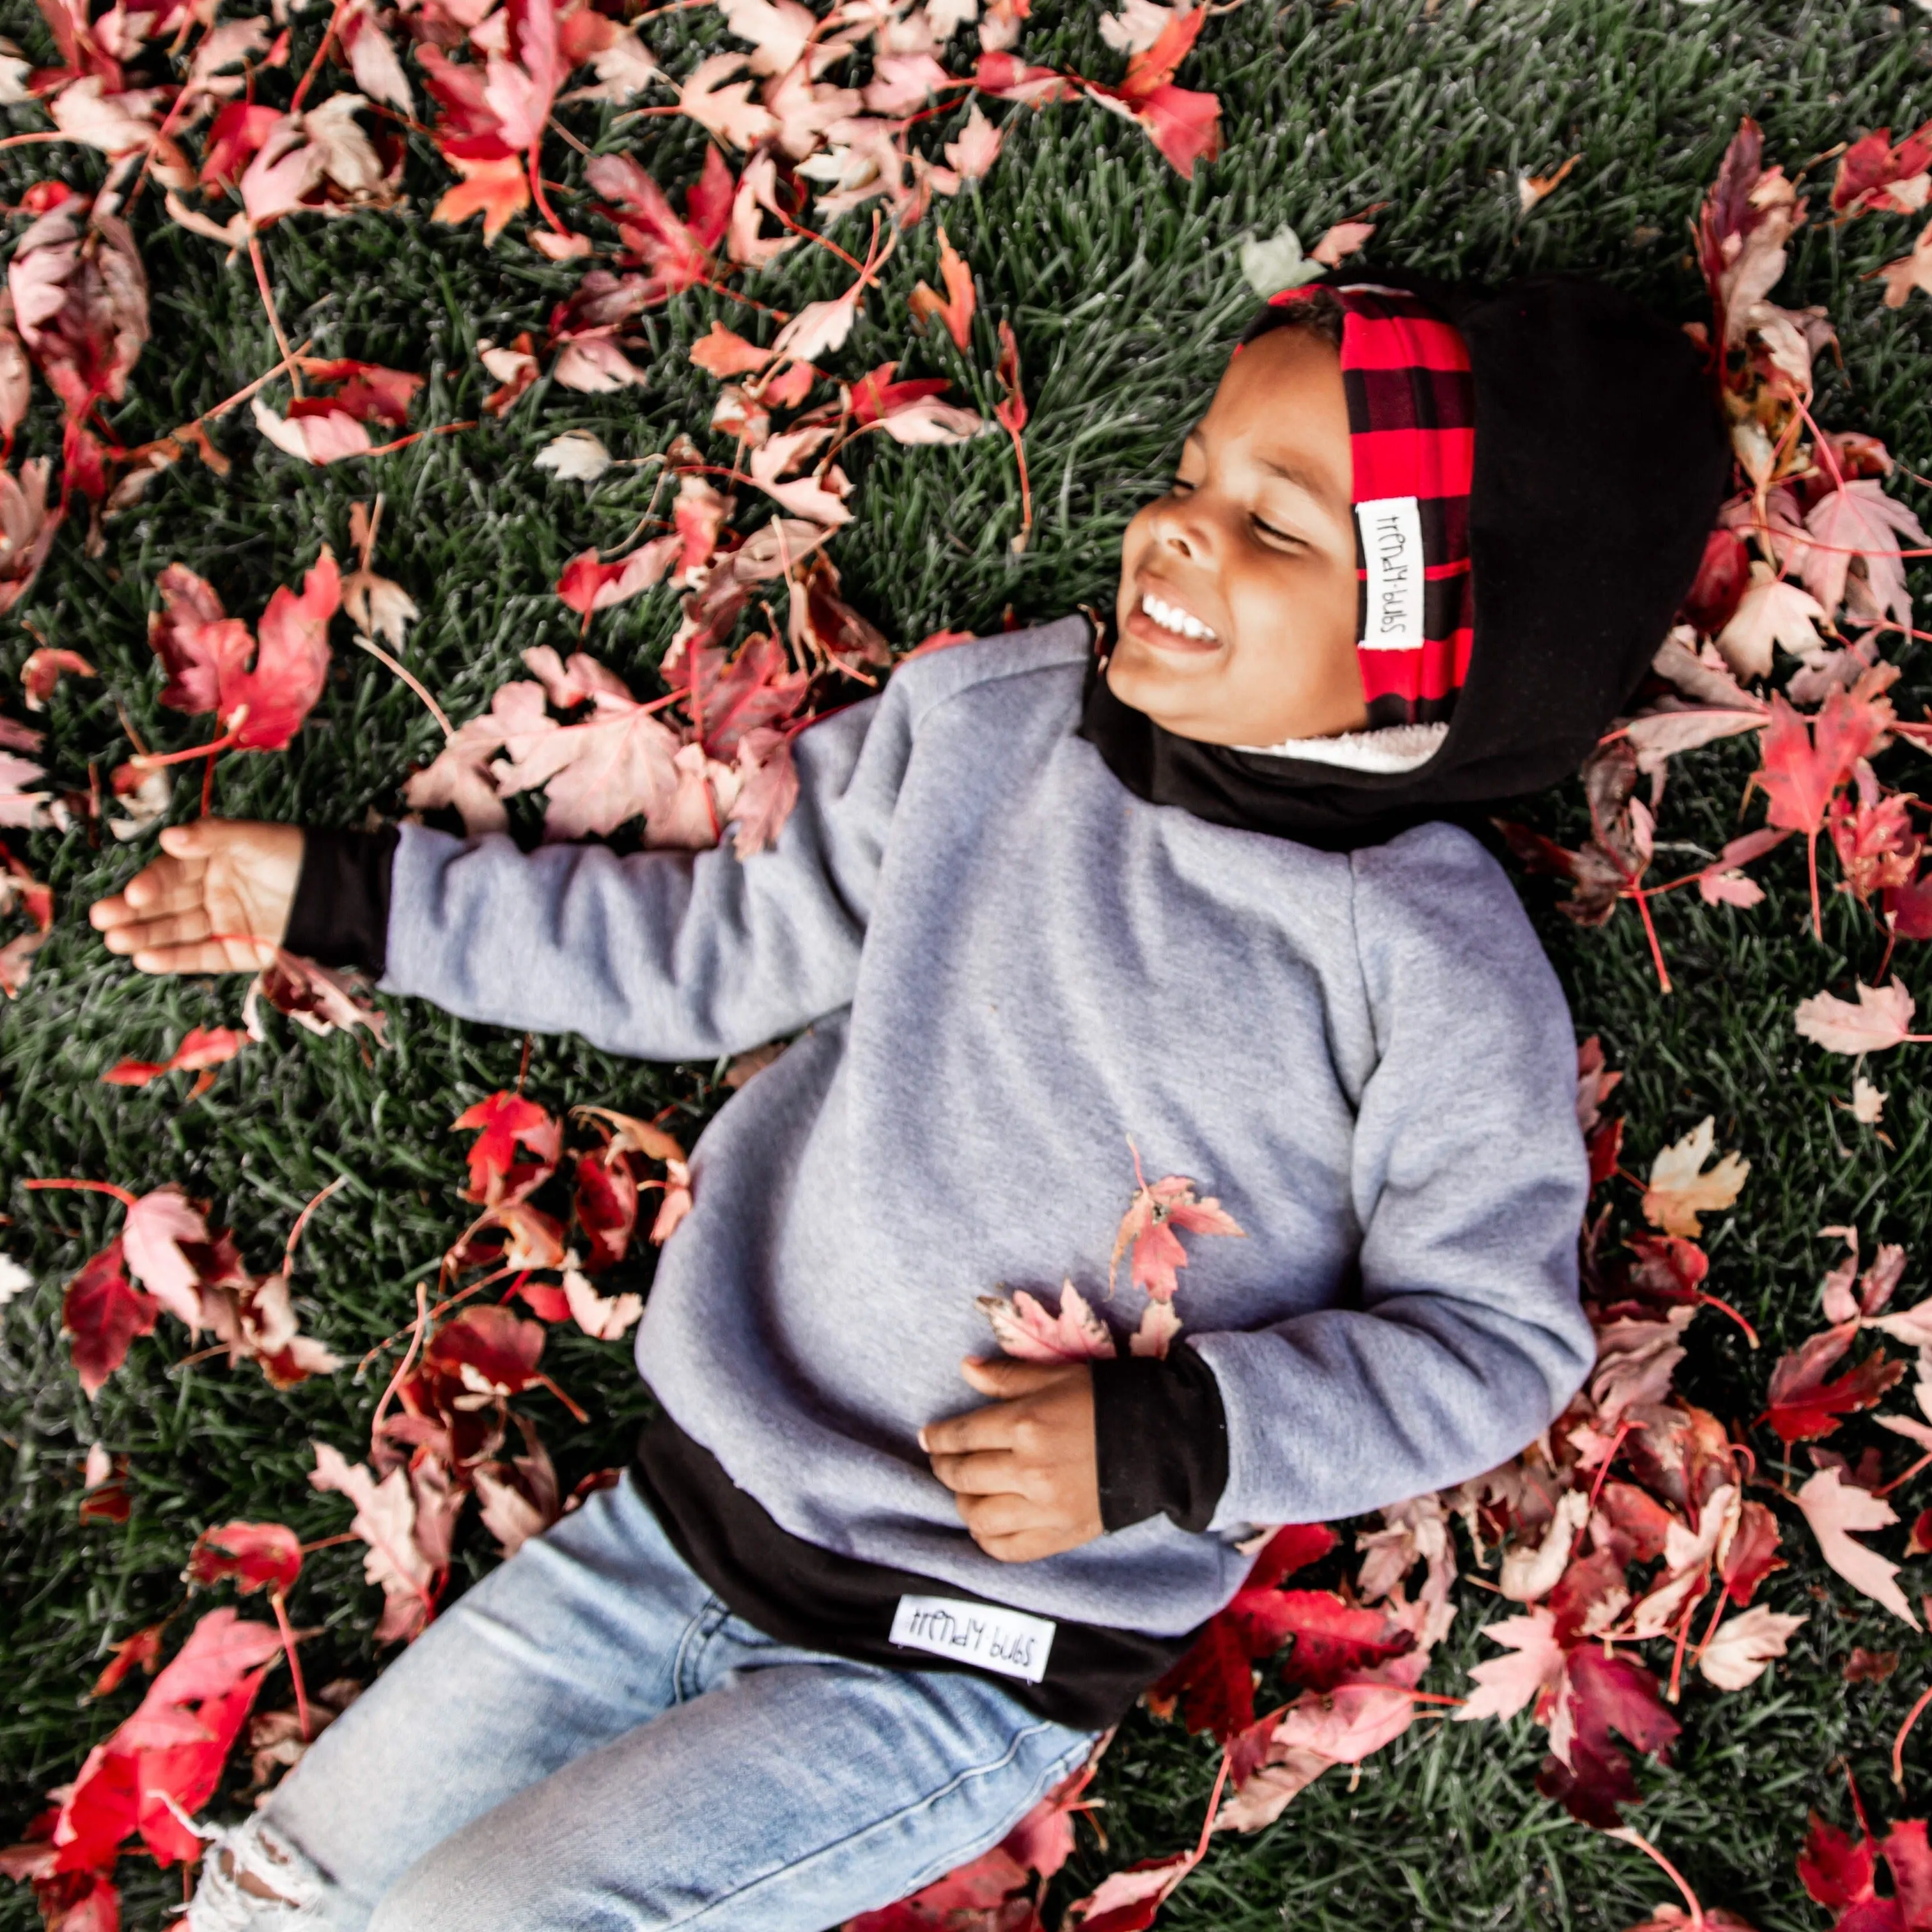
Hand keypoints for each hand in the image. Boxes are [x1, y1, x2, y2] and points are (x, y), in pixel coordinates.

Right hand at [89, 819, 304, 974]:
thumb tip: (169, 838)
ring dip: (145, 936)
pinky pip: (202, 956)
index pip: (172, 872)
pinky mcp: (237, 950)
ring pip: (177, 931)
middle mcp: (211, 891)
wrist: (342, 894)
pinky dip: (175, 959)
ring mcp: (222, 921)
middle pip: (167, 903)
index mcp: (210, 859)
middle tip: (102, 920)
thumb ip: (212, 837)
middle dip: (134, 912)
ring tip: (116, 942)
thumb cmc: (297, 856)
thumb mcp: (254, 839)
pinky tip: (146, 959)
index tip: (135, 894)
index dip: (152, 883)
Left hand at [921, 1358, 1103, 1562]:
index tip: (929, 1438)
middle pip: (964, 1475)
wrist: (1163, 1440)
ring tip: (965, 1490)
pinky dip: (987, 1539)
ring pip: (978, 1515)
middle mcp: (1029, 1470)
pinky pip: (1008, 1548)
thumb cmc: (1111, 1399)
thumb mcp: (1058, 1375)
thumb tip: (965, 1370)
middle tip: (942, 1460)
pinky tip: (985, 1523)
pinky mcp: (1061, 1534)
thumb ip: (1008, 1377)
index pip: (962, 1435)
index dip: (938, 1437)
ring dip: (963, 1502)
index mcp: (1026, 1425)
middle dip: (944, 1467)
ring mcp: (1045, 1508)